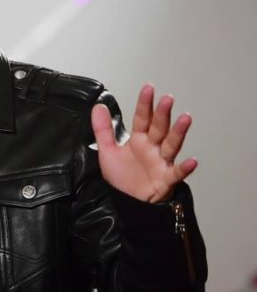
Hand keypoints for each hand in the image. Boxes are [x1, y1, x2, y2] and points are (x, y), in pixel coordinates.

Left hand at [91, 84, 196, 202]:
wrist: (125, 202)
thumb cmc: (121, 177)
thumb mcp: (107, 151)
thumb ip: (102, 129)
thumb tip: (98, 105)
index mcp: (139, 140)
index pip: (142, 119)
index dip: (145, 104)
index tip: (149, 88)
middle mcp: (153, 148)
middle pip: (159, 128)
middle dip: (163, 114)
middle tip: (167, 99)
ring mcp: (161, 163)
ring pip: (172, 145)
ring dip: (178, 132)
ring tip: (185, 118)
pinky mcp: (166, 180)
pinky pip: (176, 173)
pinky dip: (184, 168)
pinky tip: (192, 161)